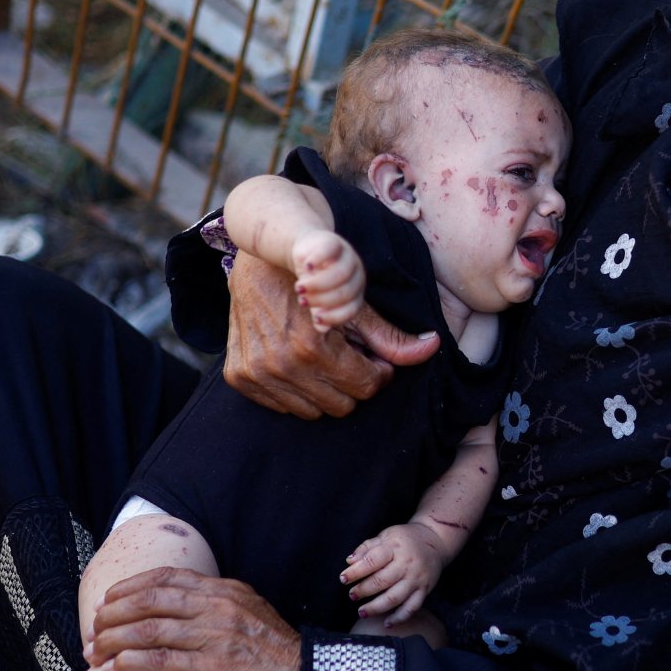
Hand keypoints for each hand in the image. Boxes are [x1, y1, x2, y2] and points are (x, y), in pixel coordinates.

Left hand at [87, 566, 302, 670]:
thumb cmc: (279, 658)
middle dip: (113, 613)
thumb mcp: (252, 616)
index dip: (131, 586)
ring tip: (94, 652)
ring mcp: (217, 636)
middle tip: (94, 628)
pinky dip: (130, 665)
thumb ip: (219, 607)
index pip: (168, 577)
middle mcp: (220, 606)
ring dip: (113, 640)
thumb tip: (184, 608)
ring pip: (149, 629)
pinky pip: (159, 662)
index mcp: (227, 590)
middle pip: (150, 599)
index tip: (109, 599)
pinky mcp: (213, 669)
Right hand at [224, 251, 438, 418]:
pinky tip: (297, 362)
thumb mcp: (355, 304)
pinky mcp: (239, 376)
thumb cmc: (315, 280)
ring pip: (312, 411)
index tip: (374, 359)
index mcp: (312, 348)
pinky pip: (281, 406)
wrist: (259, 259)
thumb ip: (391, 335)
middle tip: (349, 356)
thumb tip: (431, 347)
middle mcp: (281, 365)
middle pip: (342, 405)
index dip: (377, 373)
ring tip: (324, 358)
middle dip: (352, 383)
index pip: (365, 387)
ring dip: (324, 389)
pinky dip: (295, 390)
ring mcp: (257, 373)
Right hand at [290, 230, 365, 330]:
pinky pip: (329, 251)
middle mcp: (357, 274)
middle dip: (323, 300)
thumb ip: (320, 313)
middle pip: (346, 292)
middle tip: (303, 301)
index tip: (316, 318)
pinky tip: (306, 267)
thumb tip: (322, 329)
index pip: (353, 308)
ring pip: (340, 274)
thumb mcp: (317, 298)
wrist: (308, 250)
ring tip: (299, 288)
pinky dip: (318, 260)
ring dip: (318, 284)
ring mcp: (348, 256)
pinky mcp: (335, 242)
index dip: (335, 316)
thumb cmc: (314, 279)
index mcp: (356, 291)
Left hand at [341, 523, 444, 625]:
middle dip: (363, 590)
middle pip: (382, 581)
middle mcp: (407, 564)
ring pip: (395, 597)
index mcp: (395, 547)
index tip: (343, 578)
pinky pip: (412, 607)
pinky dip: (399, 617)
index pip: (372, 560)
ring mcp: (416, 579)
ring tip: (362, 612)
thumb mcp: (386, 535)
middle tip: (352, 595)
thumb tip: (349, 561)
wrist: (435, 541)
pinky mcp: (424, 590)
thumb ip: (367, 547)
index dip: (356, 571)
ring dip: (376, 607)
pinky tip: (387, 623)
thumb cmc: (405, 539)